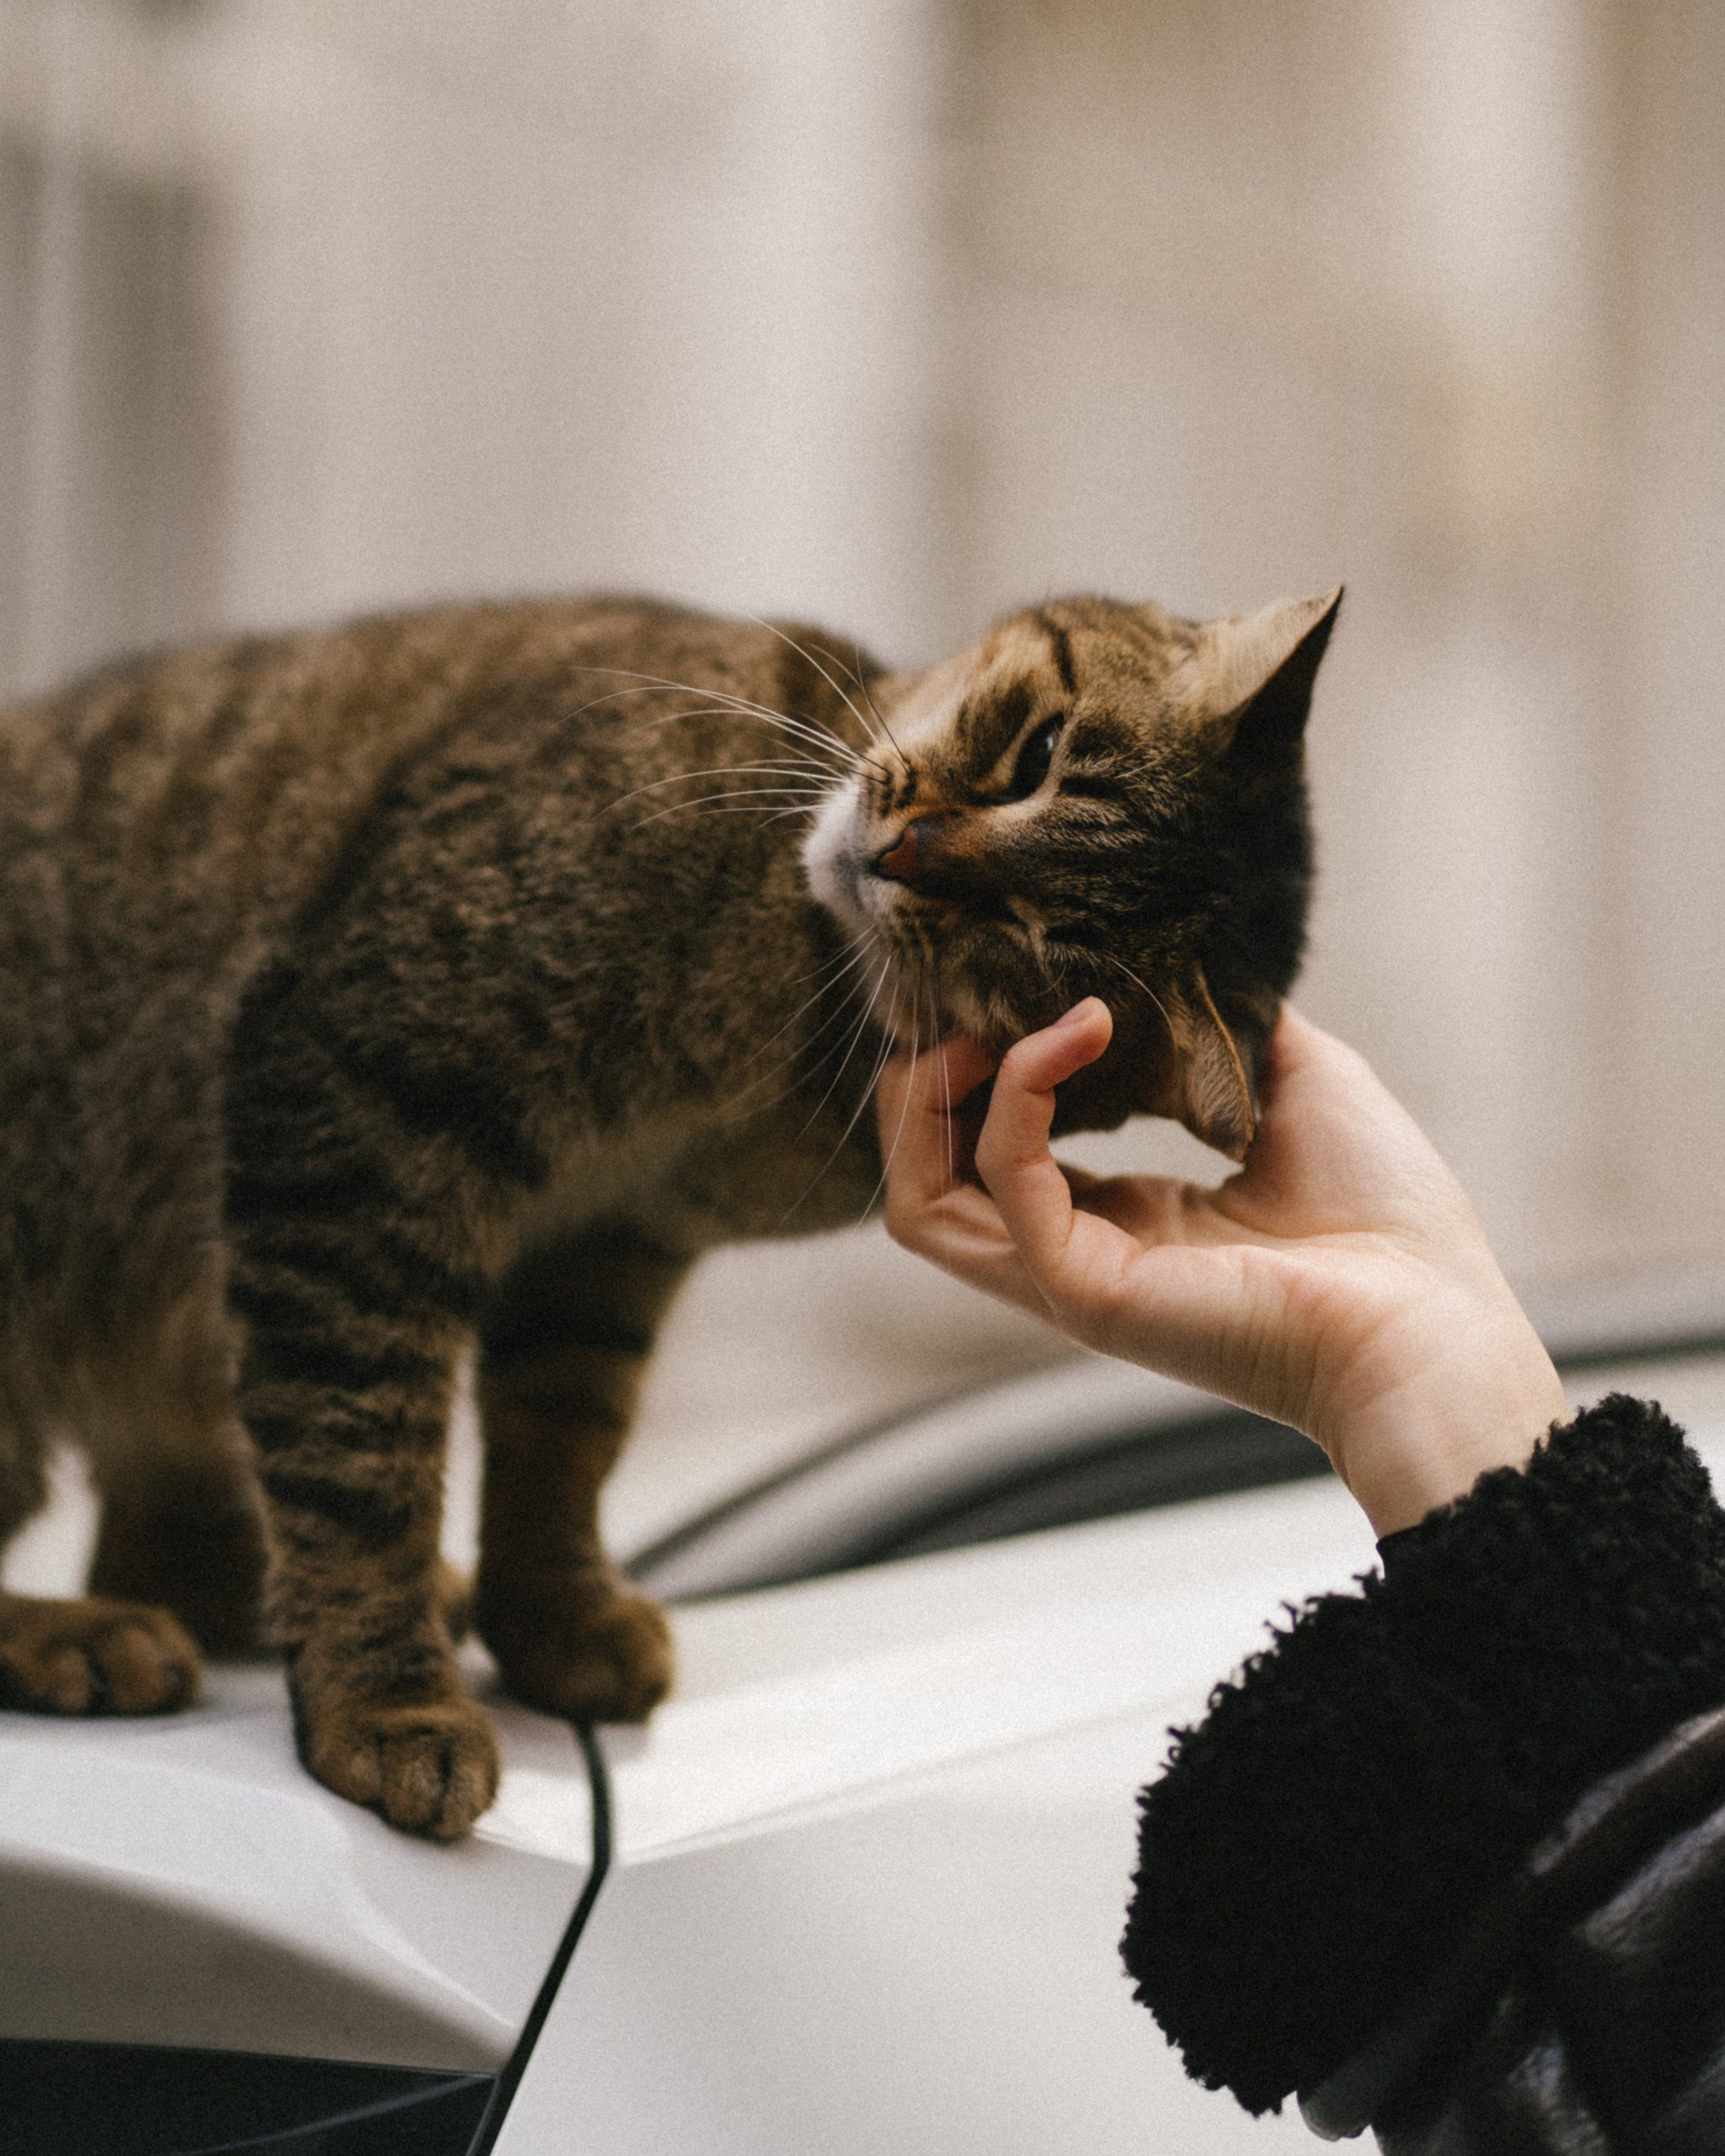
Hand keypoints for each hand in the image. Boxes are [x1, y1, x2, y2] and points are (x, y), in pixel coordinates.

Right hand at [877, 1000, 1567, 1535]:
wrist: (1430, 1316)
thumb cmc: (1387, 1219)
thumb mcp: (1295, 1081)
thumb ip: (1219, 1027)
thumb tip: (1178, 956)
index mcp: (1127, 1220)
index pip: (997, 1153)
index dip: (980, 1072)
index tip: (1009, 988)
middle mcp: (1081, 1252)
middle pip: (926, 1185)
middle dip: (919, 1087)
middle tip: (965, 1005)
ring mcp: (1070, 1276)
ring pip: (921, 1201)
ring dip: (929, 1098)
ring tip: (980, 1020)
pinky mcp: (1083, 1285)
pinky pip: (1006, 1176)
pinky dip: (1023, 1088)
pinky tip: (1083, 1030)